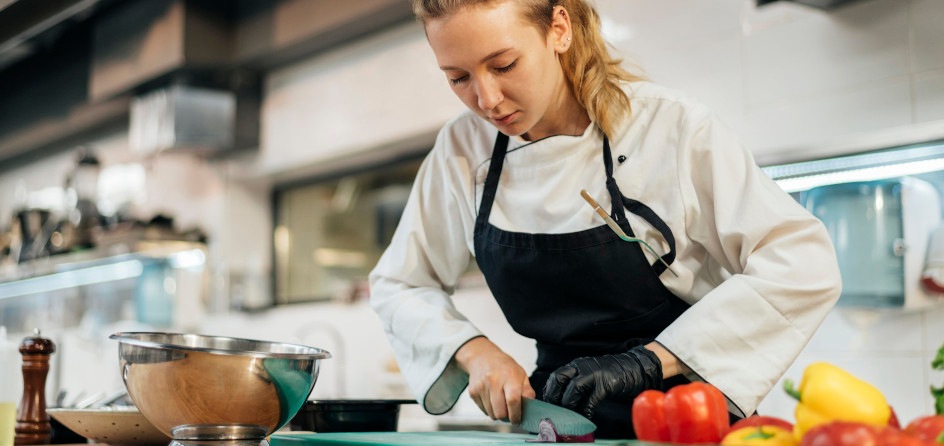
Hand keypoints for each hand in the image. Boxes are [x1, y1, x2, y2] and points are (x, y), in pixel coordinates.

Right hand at [455, 337, 534, 422]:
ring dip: (498, 413)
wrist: (483, 357)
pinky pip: (483, 410)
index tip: (517, 419)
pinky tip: (492, 398)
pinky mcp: (473, 392)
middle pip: (500, 412)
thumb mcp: (521, 374)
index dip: (516, 414)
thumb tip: (530, 407)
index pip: (513, 401)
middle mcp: (493, 381)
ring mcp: (481, 387)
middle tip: (510, 412)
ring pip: (491, 414)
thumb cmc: (504, 367)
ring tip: (501, 403)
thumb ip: (527, 391)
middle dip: (507, 416)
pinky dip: (489, 409)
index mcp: (509, 376)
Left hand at [543, 345, 662, 418]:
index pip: (555, 376)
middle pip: (559, 379)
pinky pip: (591, 400)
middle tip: (554, 412)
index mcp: (576, 365)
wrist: (635, 368)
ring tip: (569, 417)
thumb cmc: (610, 375)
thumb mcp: (589, 375)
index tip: (547, 406)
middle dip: (554, 397)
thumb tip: (561, 403)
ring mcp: (594, 374)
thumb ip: (576, 384)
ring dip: (568, 405)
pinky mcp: (606, 384)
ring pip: (573, 389)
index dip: (549, 392)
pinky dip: (586, 411)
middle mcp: (582, 366)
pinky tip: (585, 418)